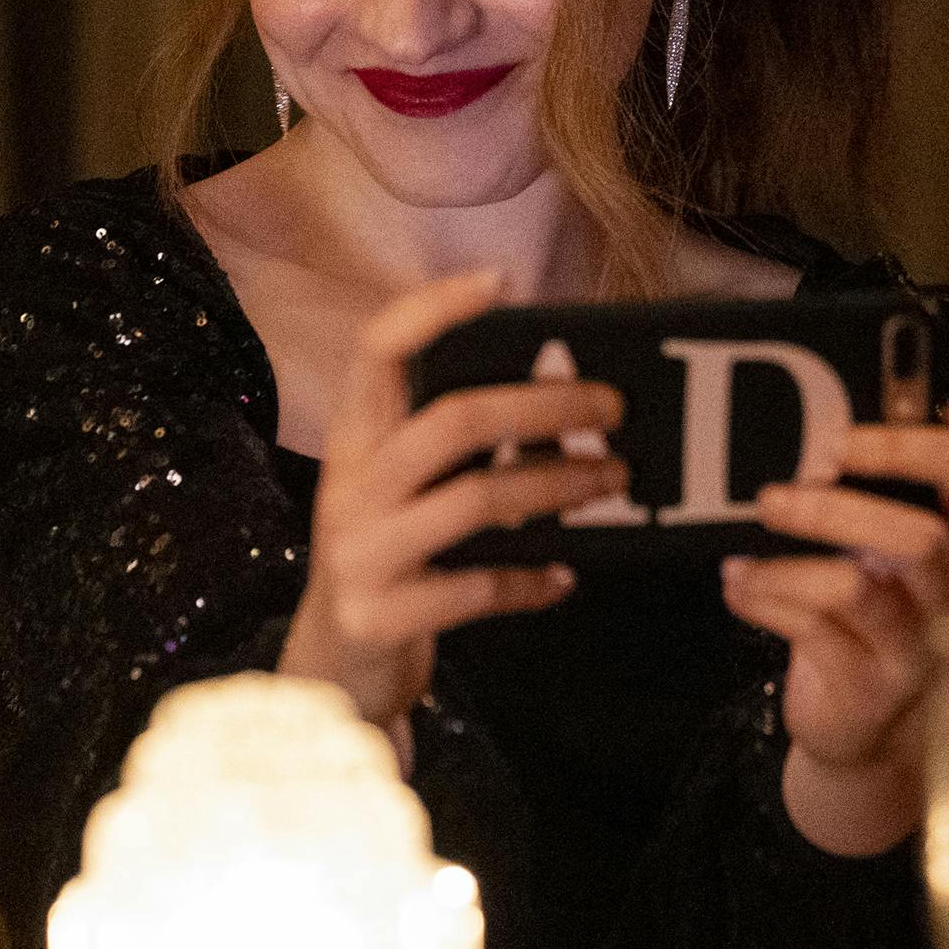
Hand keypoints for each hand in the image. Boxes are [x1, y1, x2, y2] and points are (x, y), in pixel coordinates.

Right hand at [277, 272, 629, 737]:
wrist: (333, 667)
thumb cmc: (391, 554)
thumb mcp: (401, 488)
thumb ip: (452, 441)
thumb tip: (562, 388)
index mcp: (354, 439)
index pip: (375, 349)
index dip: (433, 308)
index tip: (501, 282)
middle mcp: (349, 486)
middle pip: (452, 421)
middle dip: (544, 407)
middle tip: (613, 408)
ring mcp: (360, 552)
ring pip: (476, 499)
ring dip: (559, 487)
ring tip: (615, 482)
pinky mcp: (380, 615)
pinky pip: (477, 589)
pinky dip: (532, 581)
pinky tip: (566, 577)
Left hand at [720, 404, 948, 853]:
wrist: (867, 732)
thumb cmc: (867, 622)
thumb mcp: (882, 557)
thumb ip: (872, 495)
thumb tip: (823, 415)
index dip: (916, 443)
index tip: (842, 435)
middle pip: (919, 537)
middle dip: (837, 510)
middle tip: (771, 497)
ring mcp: (917, 647)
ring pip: (860, 590)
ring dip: (788, 566)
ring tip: (739, 556)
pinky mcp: (871, 689)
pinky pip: (814, 634)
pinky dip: (766, 602)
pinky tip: (737, 587)